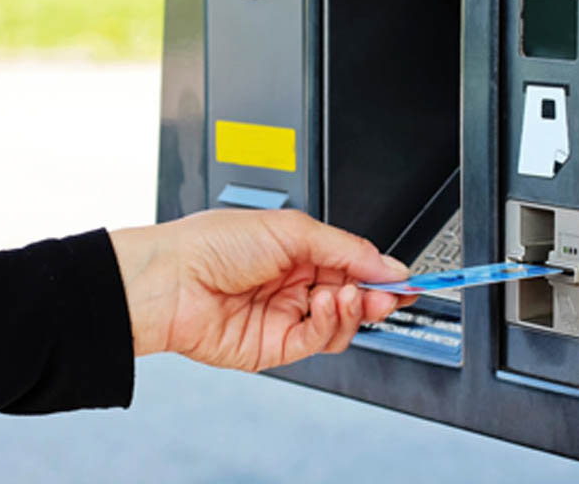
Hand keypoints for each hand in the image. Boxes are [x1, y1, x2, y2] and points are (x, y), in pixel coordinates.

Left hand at [109, 209, 416, 371]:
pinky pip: (318, 341)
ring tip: (345, 292)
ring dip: (352, 309)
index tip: (408, 276)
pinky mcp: (275, 347)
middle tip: (393, 292)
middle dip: (376, 294)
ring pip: (340, 323)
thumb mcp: (292, 229)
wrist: (170, 281)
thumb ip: (346, 249)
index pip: (353, 264)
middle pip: (353, 297)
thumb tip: (387, 264)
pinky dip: (330, 324)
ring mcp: (284, 317)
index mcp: (297, 250)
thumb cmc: (211, 243)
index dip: (381, 271)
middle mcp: (293, 284)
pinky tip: (325, 305)